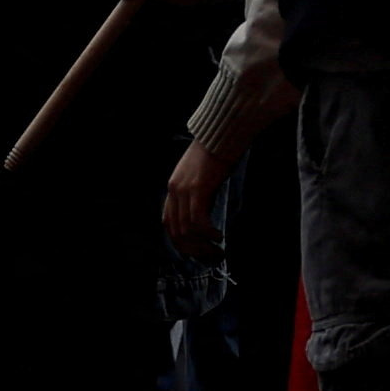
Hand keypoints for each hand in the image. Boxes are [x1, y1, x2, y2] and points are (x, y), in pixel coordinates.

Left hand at [162, 135, 231, 256]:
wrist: (220, 134)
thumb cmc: (216, 154)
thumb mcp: (200, 177)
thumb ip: (197, 195)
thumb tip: (206, 219)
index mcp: (173, 188)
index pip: (168, 223)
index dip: (179, 242)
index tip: (194, 251)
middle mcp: (174, 190)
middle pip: (176, 231)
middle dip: (193, 250)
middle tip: (209, 257)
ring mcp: (184, 190)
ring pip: (187, 230)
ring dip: (202, 246)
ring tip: (217, 251)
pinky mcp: (197, 189)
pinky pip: (198, 221)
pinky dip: (208, 234)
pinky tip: (218, 236)